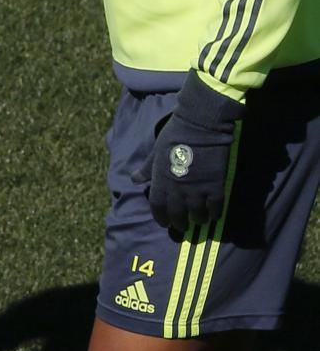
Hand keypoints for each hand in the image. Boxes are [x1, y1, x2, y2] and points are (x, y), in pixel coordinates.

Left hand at [145, 73, 243, 227]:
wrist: (201, 126)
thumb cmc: (175, 135)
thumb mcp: (156, 152)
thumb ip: (147, 169)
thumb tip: (135, 179)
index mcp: (160, 180)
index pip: (157, 207)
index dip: (160, 217)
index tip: (164, 222)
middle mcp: (177, 189)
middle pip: (177, 216)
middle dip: (178, 223)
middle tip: (181, 225)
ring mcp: (197, 189)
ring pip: (197, 215)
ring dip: (197, 220)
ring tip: (198, 219)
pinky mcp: (215, 187)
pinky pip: (215, 208)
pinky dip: (213, 213)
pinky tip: (212, 212)